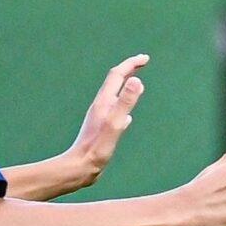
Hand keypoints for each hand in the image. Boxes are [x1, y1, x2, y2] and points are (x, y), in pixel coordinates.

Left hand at [67, 54, 147, 184]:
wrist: (80, 167)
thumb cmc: (97, 148)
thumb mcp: (115, 123)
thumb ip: (126, 101)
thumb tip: (136, 79)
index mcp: (104, 101)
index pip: (118, 75)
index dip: (131, 64)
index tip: (145, 58)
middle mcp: (101, 106)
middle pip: (114, 81)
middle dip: (128, 69)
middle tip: (142, 62)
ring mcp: (100, 117)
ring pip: (114, 96)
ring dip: (125, 86)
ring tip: (135, 82)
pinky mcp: (102, 128)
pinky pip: (115, 111)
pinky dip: (123, 105)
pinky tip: (127, 116)